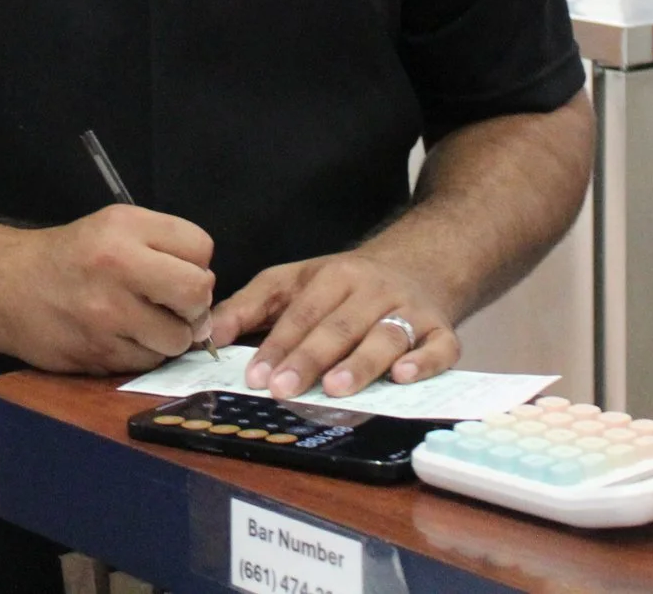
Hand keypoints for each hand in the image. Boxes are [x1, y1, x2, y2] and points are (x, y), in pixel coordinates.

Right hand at [0, 205, 213, 374]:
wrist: (7, 287)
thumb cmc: (70, 256)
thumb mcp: (113, 225)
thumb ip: (164, 244)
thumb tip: (206, 290)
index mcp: (124, 228)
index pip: (201, 247)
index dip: (196, 262)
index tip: (175, 267)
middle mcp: (116, 267)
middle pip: (197, 292)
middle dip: (195, 303)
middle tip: (174, 303)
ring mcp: (105, 314)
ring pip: (177, 337)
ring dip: (170, 335)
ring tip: (145, 322)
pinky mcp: (97, 352)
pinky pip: (149, 362)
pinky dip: (144, 354)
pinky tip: (122, 337)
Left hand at [208, 252, 457, 399]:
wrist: (421, 263)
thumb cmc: (346, 284)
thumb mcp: (295, 282)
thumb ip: (250, 307)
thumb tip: (209, 336)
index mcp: (335, 277)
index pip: (302, 312)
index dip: (278, 344)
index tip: (256, 375)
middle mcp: (374, 291)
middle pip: (340, 326)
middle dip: (311, 359)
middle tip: (286, 389)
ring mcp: (411, 311)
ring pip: (386, 336)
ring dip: (361, 362)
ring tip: (337, 388)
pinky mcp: (443, 331)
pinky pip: (439, 347)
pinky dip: (425, 362)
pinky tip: (404, 378)